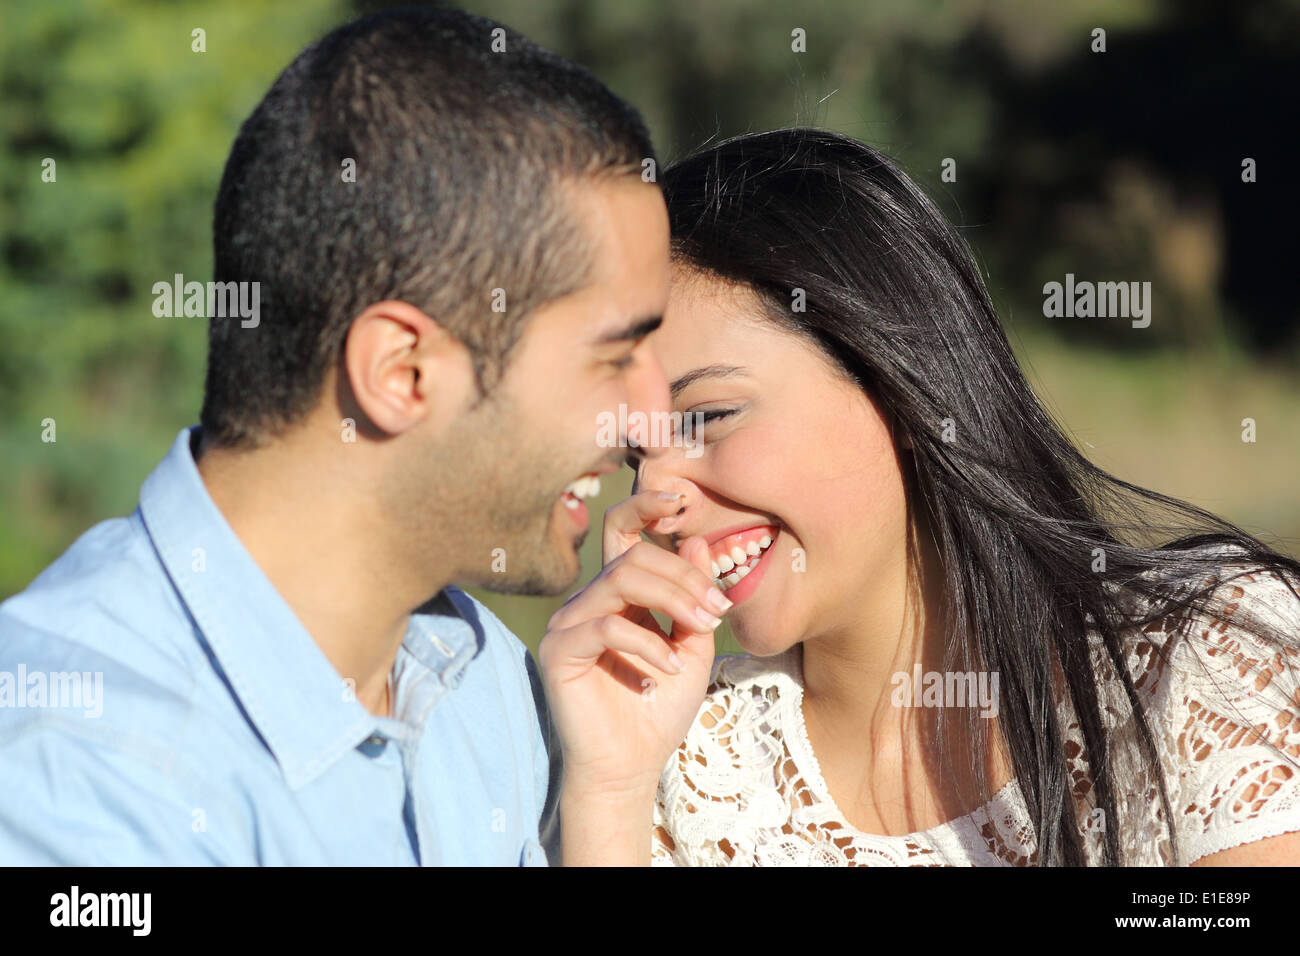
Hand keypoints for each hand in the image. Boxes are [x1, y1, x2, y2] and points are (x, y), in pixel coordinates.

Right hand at [538, 488, 729, 797]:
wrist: (631, 766)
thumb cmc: (660, 708)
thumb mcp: (692, 647)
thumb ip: (693, 597)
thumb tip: (694, 540)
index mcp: (617, 593)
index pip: (623, 533)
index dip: (645, 506)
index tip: (681, 499)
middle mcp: (588, 600)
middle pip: (633, 557)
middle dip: (683, 577)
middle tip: (717, 609)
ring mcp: (568, 623)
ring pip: (621, 581)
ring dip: (672, 601)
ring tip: (701, 631)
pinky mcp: (559, 650)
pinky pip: (606, 625)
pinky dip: (646, 643)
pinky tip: (668, 670)